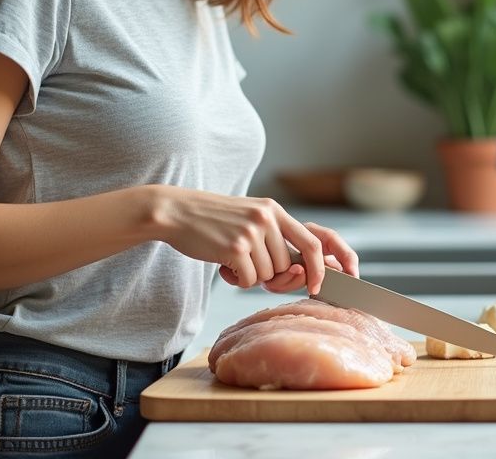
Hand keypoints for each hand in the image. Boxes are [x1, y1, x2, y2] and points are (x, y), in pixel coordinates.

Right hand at [219, 221, 357, 293]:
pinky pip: (248, 280)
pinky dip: (237, 279)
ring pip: (267, 275)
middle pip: (286, 266)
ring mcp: (251, 232)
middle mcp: (267, 218)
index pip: (311, 243)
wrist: (177, 211)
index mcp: (274, 210)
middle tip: (247, 263)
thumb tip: (300, 272)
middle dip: (269, 273)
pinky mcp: (235, 247)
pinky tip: (223, 263)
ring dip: (250, 275)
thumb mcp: (250, 217)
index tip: (316, 286)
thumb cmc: (214, 221)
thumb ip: (274, 237)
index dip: (318, 268)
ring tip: (231, 257)